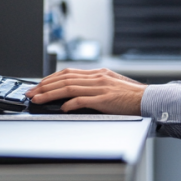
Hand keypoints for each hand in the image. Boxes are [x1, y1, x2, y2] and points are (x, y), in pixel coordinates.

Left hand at [26, 68, 146, 114]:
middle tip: (31, 93)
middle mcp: (97, 77)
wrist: (149, 100)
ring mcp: (101, 87)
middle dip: (44, 86)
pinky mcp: (105, 99)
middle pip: (64, 78)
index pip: (68, 72)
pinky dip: (70, 103)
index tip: (38, 85)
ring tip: (38, 100)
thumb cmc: (131, 97)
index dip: (50, 79)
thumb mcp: (110, 85)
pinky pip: (83, 100)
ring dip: (50, 94)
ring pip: (69, 88)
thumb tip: (73, 95)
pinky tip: (62, 108)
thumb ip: (93, 87)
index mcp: (97, 73)